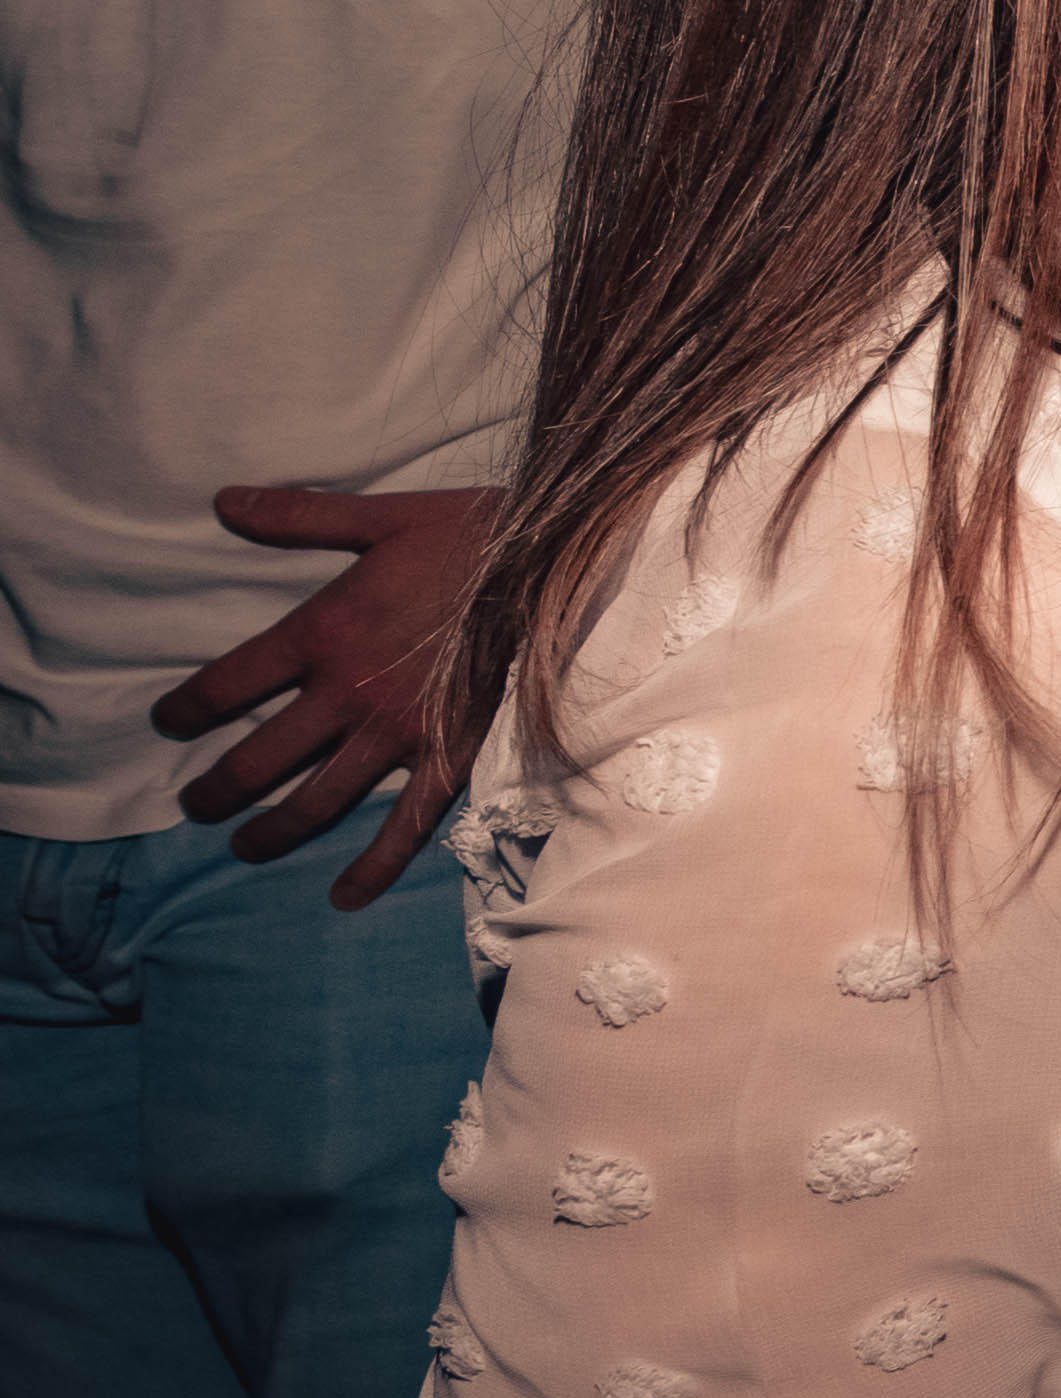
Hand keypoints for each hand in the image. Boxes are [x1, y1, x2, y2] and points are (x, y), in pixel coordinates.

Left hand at [148, 485, 496, 903]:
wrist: (558, 566)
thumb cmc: (472, 536)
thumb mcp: (383, 517)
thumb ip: (299, 516)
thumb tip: (222, 501)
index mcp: (322, 633)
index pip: (226, 685)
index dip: (185, 710)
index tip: (166, 723)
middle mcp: (347, 694)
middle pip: (257, 760)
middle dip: (215, 789)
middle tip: (193, 805)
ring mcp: (397, 734)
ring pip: (316, 801)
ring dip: (270, 831)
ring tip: (243, 846)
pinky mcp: (449, 757)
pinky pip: (405, 826)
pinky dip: (372, 867)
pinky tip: (342, 896)